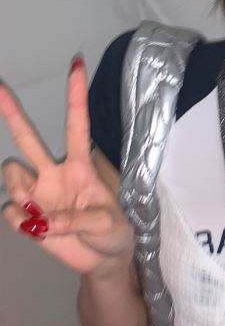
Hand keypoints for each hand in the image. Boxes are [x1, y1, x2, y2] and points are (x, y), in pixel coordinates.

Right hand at [0, 58, 133, 277]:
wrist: (104, 262)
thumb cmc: (113, 234)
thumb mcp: (108, 225)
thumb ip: (78, 220)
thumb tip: (42, 221)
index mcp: (80, 165)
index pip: (76, 125)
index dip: (75, 96)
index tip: (75, 63)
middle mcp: (54, 173)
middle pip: (28, 138)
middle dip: (12, 112)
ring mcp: (38, 193)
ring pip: (11, 173)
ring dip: (19, 189)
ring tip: (39, 215)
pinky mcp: (27, 218)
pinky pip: (10, 212)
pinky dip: (20, 222)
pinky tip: (37, 231)